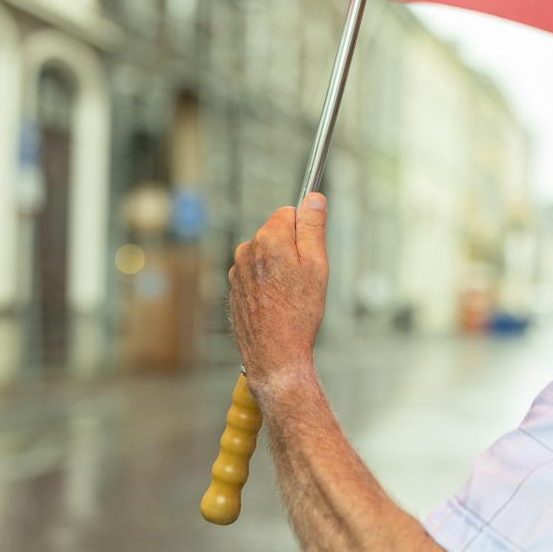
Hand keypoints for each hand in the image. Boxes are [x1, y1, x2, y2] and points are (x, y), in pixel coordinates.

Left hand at [228, 193, 328, 393]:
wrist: (275, 353)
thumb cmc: (299, 313)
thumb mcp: (317, 265)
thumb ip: (313, 227)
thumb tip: (313, 197)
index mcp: (269, 239)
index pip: (289, 213)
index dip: (305, 231)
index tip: (311, 251)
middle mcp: (247, 250)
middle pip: (276, 234)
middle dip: (291, 249)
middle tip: (304, 278)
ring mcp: (238, 270)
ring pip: (265, 255)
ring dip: (278, 267)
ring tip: (291, 295)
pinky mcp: (235, 287)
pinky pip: (256, 274)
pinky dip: (267, 283)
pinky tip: (277, 303)